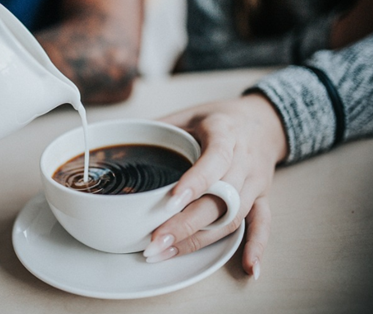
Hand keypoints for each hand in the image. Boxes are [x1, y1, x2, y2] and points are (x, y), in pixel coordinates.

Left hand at [142, 93, 287, 278]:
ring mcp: (255, 182)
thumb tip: (120, 139)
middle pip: (220, 198)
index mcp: (225, 134)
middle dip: (185, 223)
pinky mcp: (262, 197)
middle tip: (154, 241)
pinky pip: (263, 223)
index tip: (171, 201)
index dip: (195, 182)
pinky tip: (248, 269)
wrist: (263, 121)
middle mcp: (243, 160)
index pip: (215, 159)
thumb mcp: (189, 113)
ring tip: (167, 252)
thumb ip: (160, 127)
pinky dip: (257, 247)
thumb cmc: (220, 118)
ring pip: (233, 216)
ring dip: (200, 239)